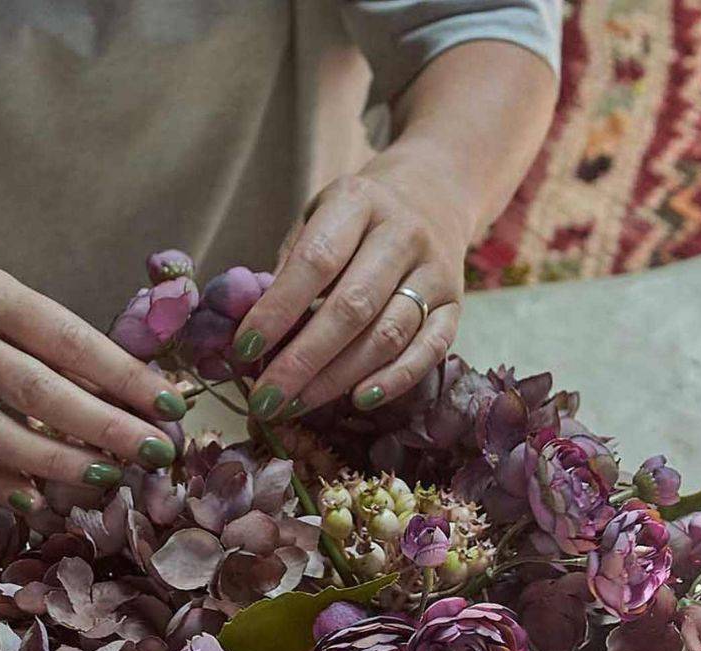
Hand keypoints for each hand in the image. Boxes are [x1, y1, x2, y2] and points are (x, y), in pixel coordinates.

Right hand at [0, 240, 187, 508]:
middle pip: (43, 393)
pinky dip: (6, 485)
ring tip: (110, 475)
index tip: (171, 404)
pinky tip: (43, 499)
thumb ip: (45, 338)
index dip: (125, 377)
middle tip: (156, 450)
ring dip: (64, 463)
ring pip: (4, 436)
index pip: (70, 341)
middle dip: (108, 428)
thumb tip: (122, 389)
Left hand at [236, 150, 471, 421]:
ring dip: (338, 378)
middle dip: (303, 360)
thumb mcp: (317, 220)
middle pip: (352, 307)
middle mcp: (403, 234)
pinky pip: (429, 349)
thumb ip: (288, 269)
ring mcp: (435, 271)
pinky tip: (358, 400)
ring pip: (387, 335)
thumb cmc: (355, 222)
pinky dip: (394, 380)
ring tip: (297, 405)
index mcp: (358, 202)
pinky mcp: (457, 305)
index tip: (244, 349)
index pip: (316, 262)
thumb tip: (252, 336)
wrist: (434, 194)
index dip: (278, 309)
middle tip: (265, 399)